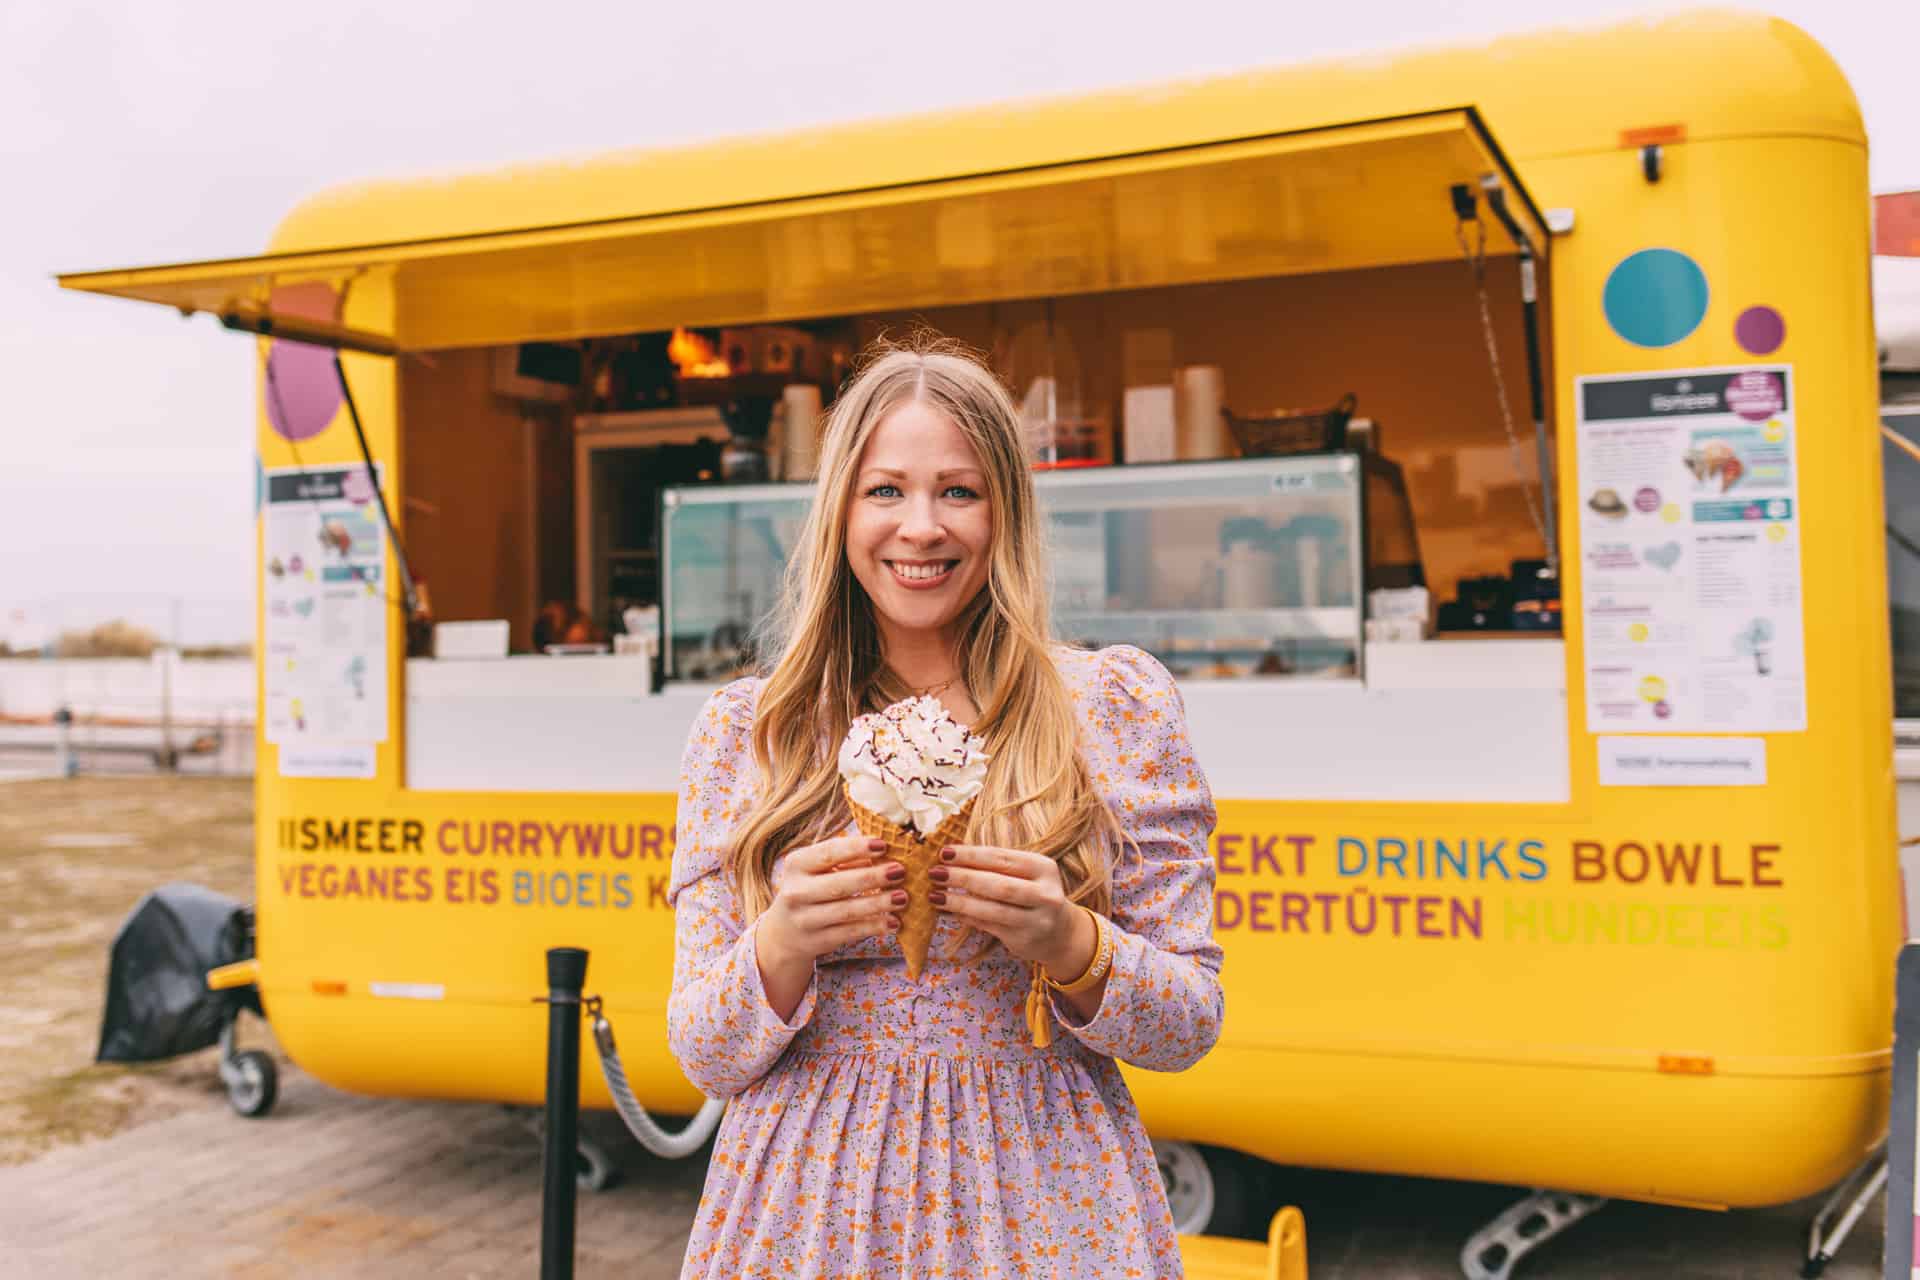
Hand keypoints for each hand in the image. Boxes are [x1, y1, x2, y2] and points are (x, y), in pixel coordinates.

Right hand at [759, 835, 905, 966]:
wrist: (784, 931)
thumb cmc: (811, 889)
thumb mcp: (817, 870)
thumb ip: (846, 858)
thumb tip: (886, 849)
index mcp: (796, 865)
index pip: (829, 852)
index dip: (857, 848)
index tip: (884, 844)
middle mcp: (796, 892)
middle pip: (839, 884)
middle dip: (873, 877)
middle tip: (900, 871)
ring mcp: (805, 919)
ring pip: (847, 911)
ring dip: (878, 904)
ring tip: (902, 897)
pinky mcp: (816, 941)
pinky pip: (850, 933)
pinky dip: (874, 927)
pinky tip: (894, 922)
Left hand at [932, 845, 1095, 976]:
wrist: (1061, 933)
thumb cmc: (1033, 894)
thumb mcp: (1026, 875)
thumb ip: (995, 866)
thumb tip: (950, 858)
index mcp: (1043, 868)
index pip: (1002, 857)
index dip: (971, 855)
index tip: (944, 852)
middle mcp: (1045, 894)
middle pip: (998, 884)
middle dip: (962, 877)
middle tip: (935, 873)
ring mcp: (1037, 920)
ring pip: (992, 909)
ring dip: (960, 901)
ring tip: (936, 895)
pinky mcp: (1024, 940)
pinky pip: (989, 926)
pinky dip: (966, 917)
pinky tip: (949, 911)